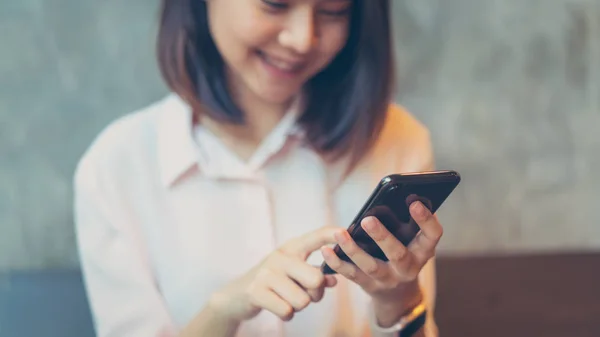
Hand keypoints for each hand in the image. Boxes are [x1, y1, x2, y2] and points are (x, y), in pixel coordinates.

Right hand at [208, 226, 338, 323]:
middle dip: (316, 294)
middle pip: (316, 279)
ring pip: (303, 300)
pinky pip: (287, 311)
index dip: (333, 234)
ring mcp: (267, 273)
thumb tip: (335, 280)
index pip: (316, 236)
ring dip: (299, 307)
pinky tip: (277, 307)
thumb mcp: (293, 273)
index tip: (348, 231)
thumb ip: (314, 273)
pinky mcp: (256, 291)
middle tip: (307, 295)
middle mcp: (280, 256)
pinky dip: (286, 315)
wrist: (237, 295)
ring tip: (287, 300)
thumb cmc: (274, 283)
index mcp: (292, 248)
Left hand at [320, 201, 441, 312]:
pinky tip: (326, 250)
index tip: (415, 202)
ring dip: (353, 250)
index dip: (426, 220)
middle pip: (397, 254)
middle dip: (382, 237)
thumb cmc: (405, 255)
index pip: (432, 236)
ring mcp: (388, 279)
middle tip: (367, 219)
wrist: (398, 294)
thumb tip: (401, 194)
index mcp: (423, 251)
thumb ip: (409, 223)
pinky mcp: (369, 285)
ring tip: (339, 233)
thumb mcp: (414, 242)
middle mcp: (408, 268)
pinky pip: (352, 274)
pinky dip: (337, 263)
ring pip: (371, 266)